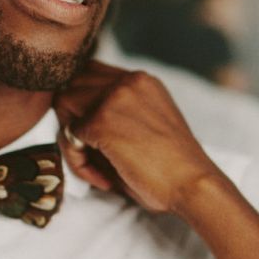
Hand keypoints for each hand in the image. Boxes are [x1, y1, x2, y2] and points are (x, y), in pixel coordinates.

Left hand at [53, 61, 219, 213]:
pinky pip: (69, 136)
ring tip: (93, 164)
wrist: (194, 185)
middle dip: (71, 114)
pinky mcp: (101, 121)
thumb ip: (113, 112)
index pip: (91, 73)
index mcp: (141, 80)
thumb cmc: (171, 167)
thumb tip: (71, 120)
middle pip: (73, 81)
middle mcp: (128, 80)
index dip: (83, 102)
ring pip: (64, 101)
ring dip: (71, 136)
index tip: (95, 134)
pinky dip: (78, 160)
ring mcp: (113, 97)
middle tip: (88, 149)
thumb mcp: (144, 123)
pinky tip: (103, 177)